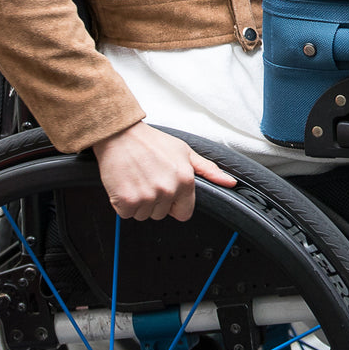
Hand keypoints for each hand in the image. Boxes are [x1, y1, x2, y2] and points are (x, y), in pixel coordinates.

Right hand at [89, 123, 237, 221]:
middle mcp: (168, 190)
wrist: (119, 134)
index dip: (174, 205)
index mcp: (185, 180)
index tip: (166, 193)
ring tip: (137, 180)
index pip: (184, 213)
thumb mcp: (184, 152)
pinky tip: (125, 184)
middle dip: (154, 201)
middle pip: (161, 214)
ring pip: (143, 215)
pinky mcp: (126, 200)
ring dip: (138, 202)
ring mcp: (147, 197)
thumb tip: (229, 182)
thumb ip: (208, 170)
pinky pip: (126, 214)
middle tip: (147, 179)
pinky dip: (122, 203)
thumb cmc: (150, 142)